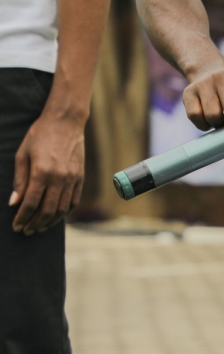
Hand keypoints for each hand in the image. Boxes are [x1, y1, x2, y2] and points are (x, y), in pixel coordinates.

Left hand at [10, 113, 84, 233]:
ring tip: (40, 227)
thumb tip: (14, 202)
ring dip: (50, 221)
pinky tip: (56, 216)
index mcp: (41, 172)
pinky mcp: (80, 178)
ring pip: (62, 209)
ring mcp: (72, 179)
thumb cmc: (40, 135)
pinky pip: (73, 201)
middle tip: (26, 231)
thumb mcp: (22, 154)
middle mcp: (59, 178)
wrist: (66, 122)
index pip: (31, 203)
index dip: (22, 217)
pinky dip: (65, 212)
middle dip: (35, 223)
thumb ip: (20, 180)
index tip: (16, 226)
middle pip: (47, 210)